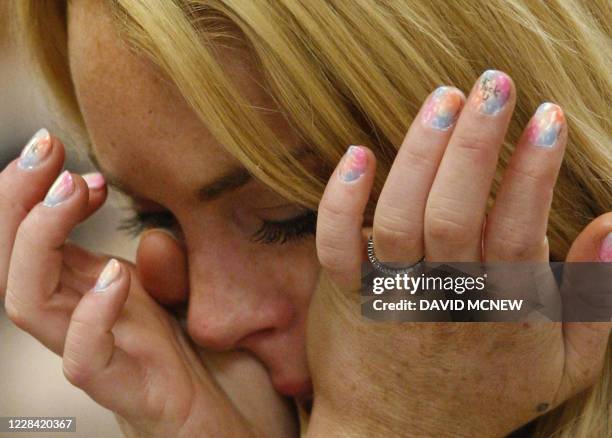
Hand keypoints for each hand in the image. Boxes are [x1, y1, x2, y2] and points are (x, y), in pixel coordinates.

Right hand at [0, 131, 288, 436]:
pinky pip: (84, 360)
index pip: (37, 239)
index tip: (69, 152)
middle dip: (17, 199)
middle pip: (15, 261)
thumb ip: (169, 270)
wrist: (245, 429)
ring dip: (38, 241)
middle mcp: (86, 321)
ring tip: (67, 192)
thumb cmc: (217, 367)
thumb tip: (153, 235)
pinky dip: (90, 316)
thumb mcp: (192, 300)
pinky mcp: (128, 392)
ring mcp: (102, 356)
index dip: (37, 191)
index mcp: (96, 294)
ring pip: (27, 303)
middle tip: (45, 146)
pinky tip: (114, 275)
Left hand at [309, 71, 610, 436]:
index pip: (521, 227)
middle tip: (493, 84)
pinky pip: (335, 242)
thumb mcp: (562, 363)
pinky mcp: (346, 293)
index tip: (547, 116)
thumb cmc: (483, 394)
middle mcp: (443, 296)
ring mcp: (389, 293)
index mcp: (501, 309)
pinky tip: (359, 153)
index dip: (536, 169)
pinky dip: (341, 199)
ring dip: (420, 152)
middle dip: (476, 143)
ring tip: (443, 98)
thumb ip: (597, 298)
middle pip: (455, 211)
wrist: (400, 437)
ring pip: (399, 216)